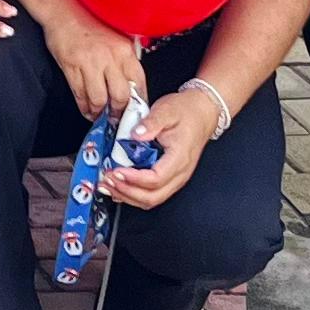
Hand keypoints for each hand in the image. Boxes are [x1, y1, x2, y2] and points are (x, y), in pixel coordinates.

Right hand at [39, 4, 143, 126]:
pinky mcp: (71, 66)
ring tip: (99, 115)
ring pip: (99, 99)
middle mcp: (110, 57)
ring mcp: (90, 62)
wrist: (63, 9)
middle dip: (119, 112)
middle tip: (117, 118)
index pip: (139, 83)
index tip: (136, 111)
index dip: (138, 102)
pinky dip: (84, 107)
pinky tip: (86, 109)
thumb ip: (125, 58)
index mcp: (124, 50)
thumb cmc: (89, 21)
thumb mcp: (116, 36)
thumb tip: (132, 82)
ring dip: (99, 112)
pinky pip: (80, 94)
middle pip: (121, 96)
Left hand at [101, 89, 215, 208]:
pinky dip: (133, 194)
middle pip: (153, 197)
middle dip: (127, 192)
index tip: (116, 171)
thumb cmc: (186, 111)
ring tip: (108, 185)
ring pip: (152, 199)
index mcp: (179, 158)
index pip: (156, 179)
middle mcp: (180, 173)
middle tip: (107, 180)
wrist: (202, 113)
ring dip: (128, 195)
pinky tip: (119, 187)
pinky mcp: (170, 177)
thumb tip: (136, 134)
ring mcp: (175, 178)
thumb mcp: (167, 110)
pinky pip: (152, 193)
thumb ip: (151, 122)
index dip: (134, 179)